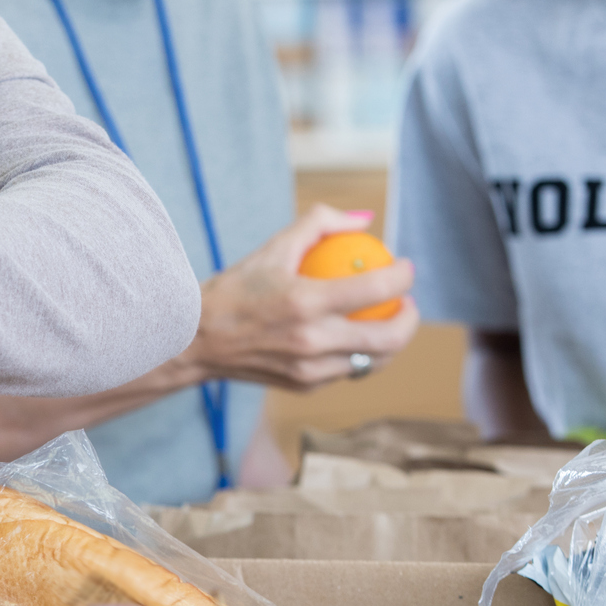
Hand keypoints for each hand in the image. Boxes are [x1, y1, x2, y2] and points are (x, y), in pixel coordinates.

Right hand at [190, 206, 419, 390]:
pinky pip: (346, 371)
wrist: (196, 339)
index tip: (405, 267)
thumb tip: (365, 219)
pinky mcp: (305, 386)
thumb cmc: (235, 288)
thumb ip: (320, 224)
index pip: (375, 288)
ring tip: (388, 321)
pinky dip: (358, 354)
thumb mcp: (273, 247)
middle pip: (388, 338)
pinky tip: (356, 338)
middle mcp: (311, 340)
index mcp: (304, 302)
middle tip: (407, 302)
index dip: (402, 276)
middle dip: (410, 319)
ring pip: (373, 362)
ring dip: (391, 342)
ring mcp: (310, 370)